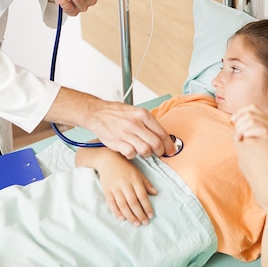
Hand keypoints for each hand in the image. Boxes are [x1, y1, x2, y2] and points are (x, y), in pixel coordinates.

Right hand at [47, 88, 177, 158]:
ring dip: (147, 154)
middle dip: (161, 151)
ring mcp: (126, 133)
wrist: (96, 113)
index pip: (162, 132)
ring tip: (144, 151)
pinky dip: (133, 155)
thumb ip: (148, 122)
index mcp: (142, 114)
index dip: (169, 144)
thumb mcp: (135, 111)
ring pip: (145, 150)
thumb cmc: (116, 112)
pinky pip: (131, 154)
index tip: (171, 149)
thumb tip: (161, 135)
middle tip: (160, 153)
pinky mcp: (117, 142)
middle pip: (156, 143)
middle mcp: (135, 123)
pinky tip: (131, 151)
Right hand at [95, 150, 157, 224]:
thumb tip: (155, 193)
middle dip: (139, 214)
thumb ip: (146, 183)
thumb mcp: (137, 172)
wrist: (107, 159)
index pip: (142, 196)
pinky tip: (122, 218)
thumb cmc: (125, 166)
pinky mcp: (106, 190)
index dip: (147, 207)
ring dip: (130, 216)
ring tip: (136, 223)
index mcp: (134, 179)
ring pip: (123, 205)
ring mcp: (115, 188)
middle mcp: (125, 184)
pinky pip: (111, 203)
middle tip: (144, 223)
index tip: (150, 215)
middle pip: (133, 202)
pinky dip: (116, 212)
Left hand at [232, 106, 267, 218]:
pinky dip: (246, 146)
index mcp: (252, 137)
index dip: (249, 111)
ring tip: (255, 132)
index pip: (247, 117)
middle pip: (240, 126)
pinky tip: (257, 149)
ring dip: (245, 133)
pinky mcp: (242, 166)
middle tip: (249, 117)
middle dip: (244, 120)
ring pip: (239, 139)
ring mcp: (240, 156)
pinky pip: (241, 151)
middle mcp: (242, 145)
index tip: (252, 111)